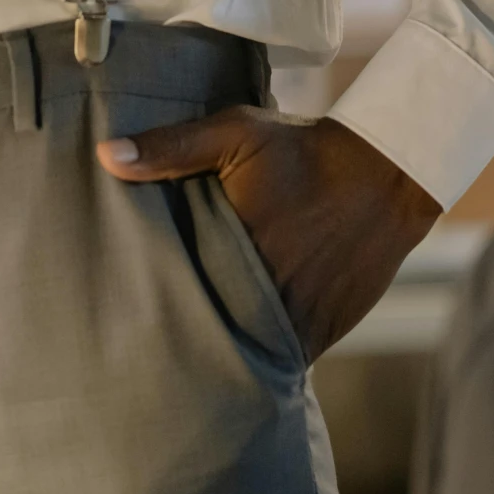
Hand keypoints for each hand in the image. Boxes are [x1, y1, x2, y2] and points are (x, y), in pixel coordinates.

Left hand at [97, 110, 439, 360]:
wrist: (387, 172)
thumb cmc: (303, 149)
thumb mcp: (237, 132)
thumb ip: (172, 147)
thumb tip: (105, 159)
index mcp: (235, 246)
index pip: (177, 295)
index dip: (149, 307)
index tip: (122, 314)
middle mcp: (266, 292)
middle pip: (207, 333)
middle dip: (179, 337)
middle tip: (140, 347)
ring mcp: (297, 318)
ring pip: (243, 353)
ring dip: (220, 353)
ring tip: (180, 360)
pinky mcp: (322, 331)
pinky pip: (280, 358)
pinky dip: (258, 358)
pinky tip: (233, 356)